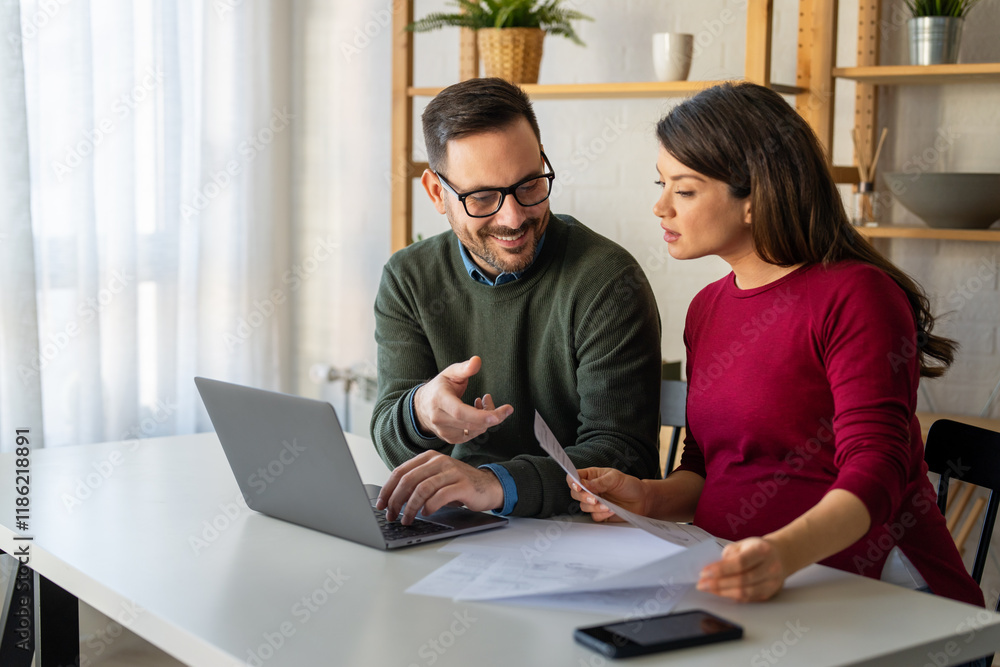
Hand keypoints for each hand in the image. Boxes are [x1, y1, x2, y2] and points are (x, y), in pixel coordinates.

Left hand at [375, 451, 504, 524]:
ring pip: (422, 489)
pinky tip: (426, 513)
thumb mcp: (436, 479)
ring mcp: (452, 472)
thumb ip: (418, 483)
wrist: (488, 486)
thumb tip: (392, 500)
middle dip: (396, 500)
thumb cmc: (458, 485)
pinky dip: (429, 507)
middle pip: (408, 480)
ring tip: (406, 519)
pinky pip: (440, 496)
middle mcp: (439, 462)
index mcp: (429, 458)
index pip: (400, 471)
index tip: (381, 504)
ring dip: (410, 507)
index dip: (388, 489)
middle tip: (391, 515)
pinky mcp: (463, 485)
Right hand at [414, 356, 512, 443]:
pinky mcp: (451, 439)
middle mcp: (439, 418)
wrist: (422, 406)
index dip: (481, 415)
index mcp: (439, 400)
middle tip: (496, 401)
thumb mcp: (450, 373)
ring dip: (487, 418)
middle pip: (472, 423)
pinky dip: (481, 425)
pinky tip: (477, 412)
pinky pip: (473, 435)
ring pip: (476, 430)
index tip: (501, 413)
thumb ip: (464, 368)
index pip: (460, 412)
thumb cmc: (439, 387)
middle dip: (493, 415)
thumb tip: (477, 360)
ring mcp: (444, 431)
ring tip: (482, 402)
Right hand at [567, 467, 648, 522]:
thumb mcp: (615, 478)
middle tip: (594, 498)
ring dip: (595, 507)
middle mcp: (590, 489)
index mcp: (591, 476)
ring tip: (608, 505)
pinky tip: (611, 510)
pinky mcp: (599, 514)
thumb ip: (599, 481)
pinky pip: (594, 516)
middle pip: (575, 493)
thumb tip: (584, 484)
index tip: (578, 486)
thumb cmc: (629, 485)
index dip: (572, 481)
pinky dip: (602, 514)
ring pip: (583, 506)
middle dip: (583, 497)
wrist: (642, 500)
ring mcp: (594, 502)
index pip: (574, 476)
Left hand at [697, 537, 787, 601]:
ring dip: (723, 592)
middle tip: (701, 584)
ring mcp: (772, 583)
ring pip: (745, 593)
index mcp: (762, 550)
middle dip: (718, 584)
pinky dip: (732, 596)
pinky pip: (748, 598)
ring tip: (708, 589)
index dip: (720, 569)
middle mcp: (770, 567)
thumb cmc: (756, 548)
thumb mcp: (742, 544)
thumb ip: (728, 555)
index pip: (740, 562)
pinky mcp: (769, 594)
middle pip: (742, 580)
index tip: (704, 572)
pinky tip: (720, 593)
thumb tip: (711, 570)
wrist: (780, 556)